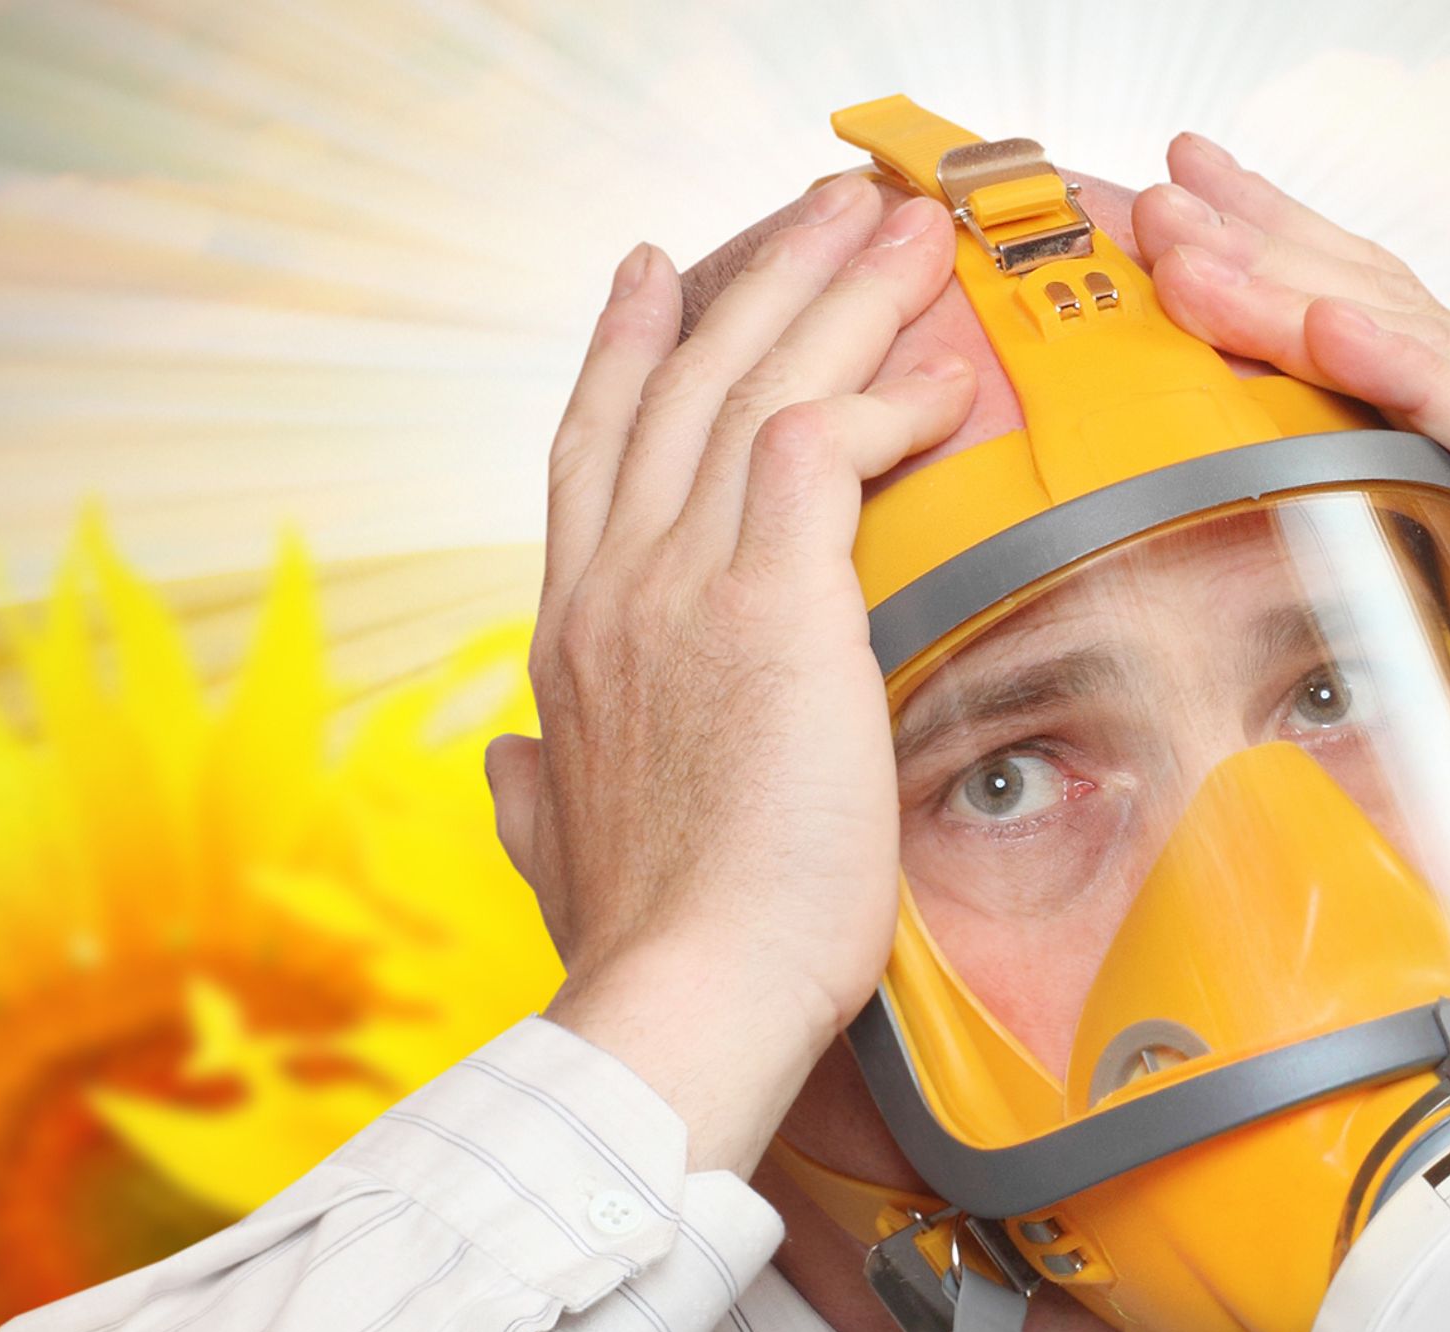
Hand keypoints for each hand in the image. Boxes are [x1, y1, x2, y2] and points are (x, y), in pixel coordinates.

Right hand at [488, 178, 974, 1174]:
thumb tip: (511, 766)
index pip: (590, 453)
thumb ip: (533, 793)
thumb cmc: (652, 951)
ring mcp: (678, 589)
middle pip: (680, 385)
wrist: (682, 1003)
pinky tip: (938, 373)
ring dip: (835, 296)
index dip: (624, 351)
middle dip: (763, 283)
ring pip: (752, 387)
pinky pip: (820, 445)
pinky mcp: (766, 607)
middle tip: (828, 211)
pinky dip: (879, 398)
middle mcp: (612, 589)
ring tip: (898, 231)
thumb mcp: (560, 852)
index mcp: (572, 641)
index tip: (654, 276)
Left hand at [1133, 136, 1449, 1044]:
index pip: (1367, 326)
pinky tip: (1331, 327)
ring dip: (1292, 287)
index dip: (1268, 260)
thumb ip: (1383, 577)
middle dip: (1256, 243)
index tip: (1163, 212)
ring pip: (1415, 348)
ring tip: (1193, 242)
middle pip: (1378, 305)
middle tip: (1148, 197)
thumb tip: (1254, 570)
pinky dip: (1408, 373)